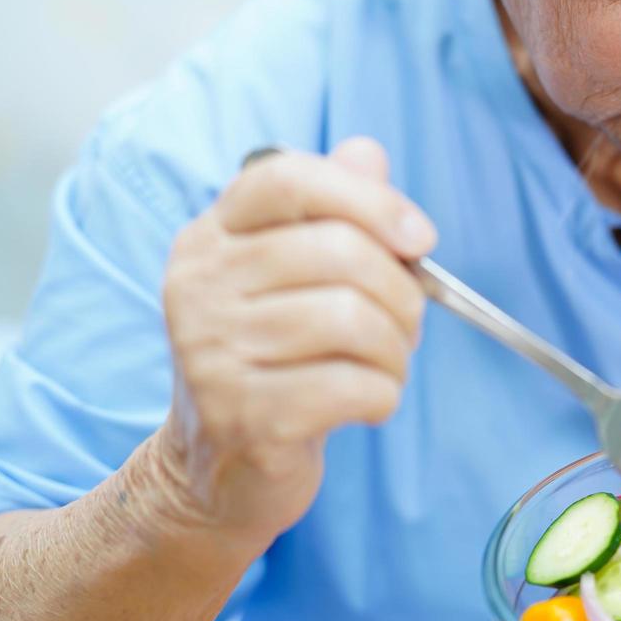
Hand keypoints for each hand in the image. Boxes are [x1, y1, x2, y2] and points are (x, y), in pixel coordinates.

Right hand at [154, 137, 434, 544]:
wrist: (218, 470)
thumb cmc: (272, 362)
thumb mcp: (292, 280)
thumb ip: (330, 211)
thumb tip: (367, 151)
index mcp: (212, 238)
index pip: (288, 178)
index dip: (370, 200)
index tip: (420, 239)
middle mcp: (200, 286)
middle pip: (339, 252)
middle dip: (402, 294)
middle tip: (407, 326)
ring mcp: (214, 353)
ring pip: (354, 322)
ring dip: (396, 351)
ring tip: (386, 367)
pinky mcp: (245, 416)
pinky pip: (354, 387)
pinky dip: (384, 396)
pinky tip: (368, 404)